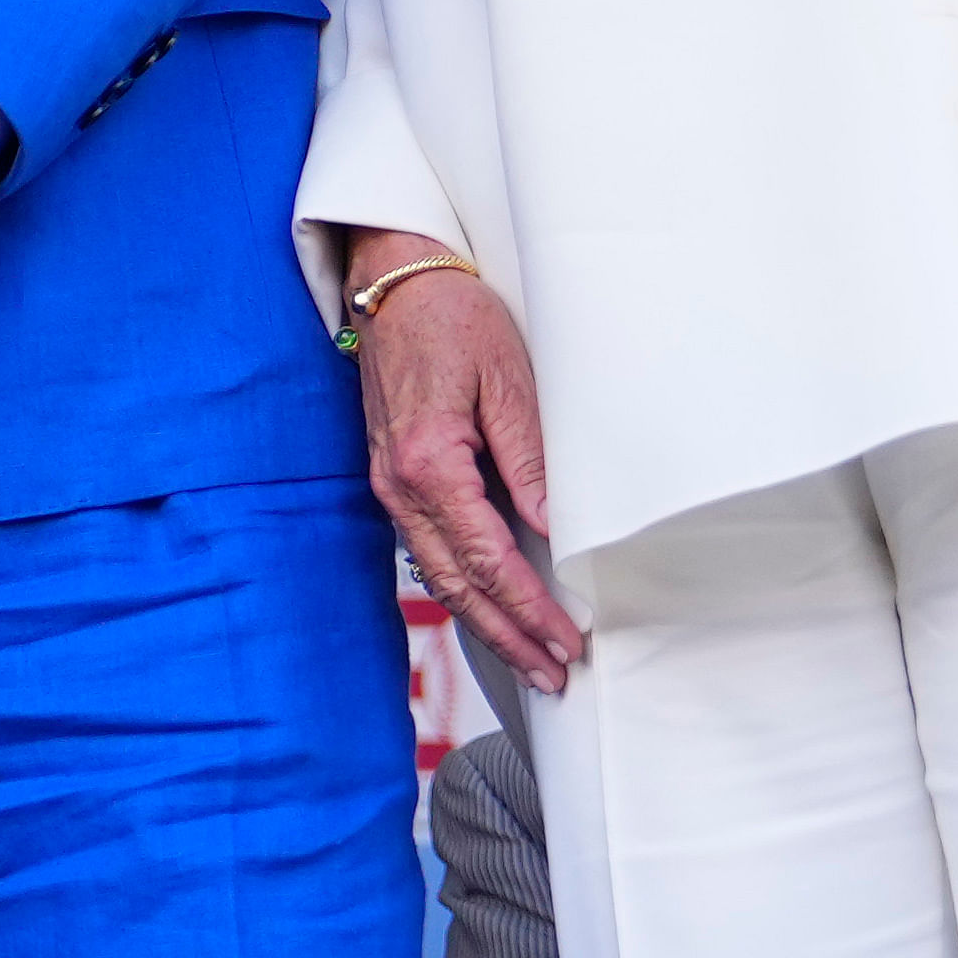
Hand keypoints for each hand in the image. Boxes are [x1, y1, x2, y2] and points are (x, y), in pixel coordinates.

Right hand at [340, 228, 580, 692]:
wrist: (392, 281)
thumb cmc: (453, 321)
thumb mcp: (506, 382)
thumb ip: (527, 461)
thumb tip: (555, 531)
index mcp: (428, 464)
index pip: (488, 560)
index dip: (530, 610)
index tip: (568, 643)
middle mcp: (398, 485)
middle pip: (457, 585)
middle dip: (508, 637)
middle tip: (554, 676)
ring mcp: (389, 485)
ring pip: (438, 576)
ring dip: (486, 622)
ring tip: (530, 658)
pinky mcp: (392, 477)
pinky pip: (427, 550)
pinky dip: (462, 588)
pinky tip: (489, 607)